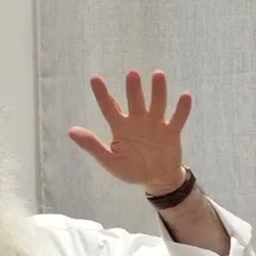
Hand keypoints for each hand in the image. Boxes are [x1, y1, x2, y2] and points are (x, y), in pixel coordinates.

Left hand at [68, 70, 191, 194]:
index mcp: (120, 127)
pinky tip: (185, 96)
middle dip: (133, 88)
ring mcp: (156, 124)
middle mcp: (138, 121)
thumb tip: (71, 131)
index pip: (109, 107)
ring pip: (157, 103)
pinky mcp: (172, 132)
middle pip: (135, 100)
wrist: (157, 180)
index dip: (102, 94)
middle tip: (132, 74)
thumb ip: (92, 145)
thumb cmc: (131, 169)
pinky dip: (182, 109)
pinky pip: (177, 118)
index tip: (94, 79)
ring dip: (158, 91)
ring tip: (157, 75)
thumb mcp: (110, 160)